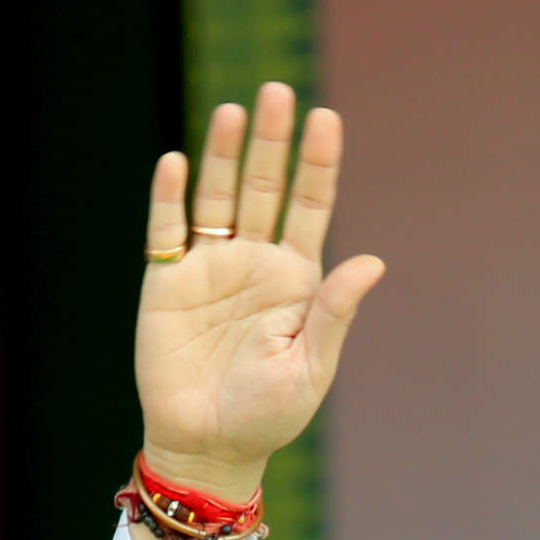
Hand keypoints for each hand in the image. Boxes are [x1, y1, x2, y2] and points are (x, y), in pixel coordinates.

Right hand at [134, 82, 383, 503]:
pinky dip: (171, 197)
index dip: (318, 163)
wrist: (207, 447)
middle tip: (277, 92)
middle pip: (263, 187)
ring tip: (234, 112)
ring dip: (223, 154)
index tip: (326, 117)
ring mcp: (209, 268)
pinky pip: (168, 231)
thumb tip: (372, 261)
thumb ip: (334, 313)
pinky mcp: (167, 283)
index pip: (311, 206)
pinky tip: (178, 164)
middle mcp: (254, 261)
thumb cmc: (267, 414)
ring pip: (217, 197)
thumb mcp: (310, 368)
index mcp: (296, 279)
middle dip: (271, 142)